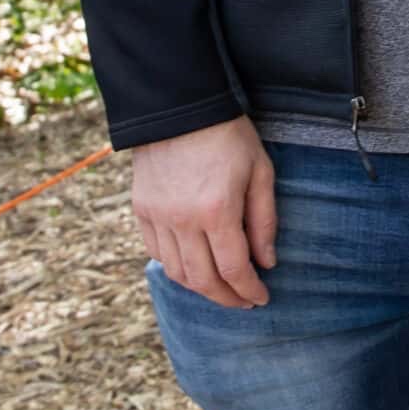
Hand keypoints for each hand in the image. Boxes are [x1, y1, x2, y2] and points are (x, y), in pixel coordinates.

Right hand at [130, 115, 277, 307]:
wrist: (180, 107)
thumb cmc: (229, 136)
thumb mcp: (260, 171)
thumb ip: (264, 220)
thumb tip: (267, 262)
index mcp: (217, 210)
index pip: (234, 269)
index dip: (249, 290)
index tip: (261, 299)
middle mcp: (183, 220)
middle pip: (203, 280)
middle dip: (226, 298)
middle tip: (244, 302)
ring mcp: (158, 217)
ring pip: (177, 272)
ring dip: (200, 288)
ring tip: (221, 288)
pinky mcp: (141, 211)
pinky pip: (157, 253)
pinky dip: (177, 267)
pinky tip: (194, 266)